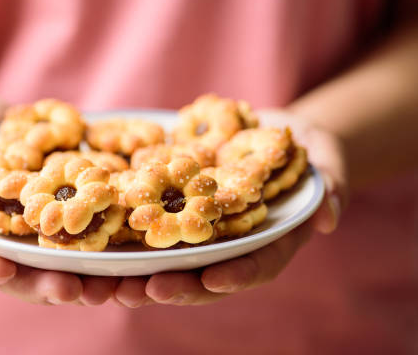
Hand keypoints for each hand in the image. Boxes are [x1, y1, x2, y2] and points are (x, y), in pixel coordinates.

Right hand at [0, 90, 117, 304]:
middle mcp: (1, 243)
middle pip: (22, 275)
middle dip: (46, 286)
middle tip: (71, 290)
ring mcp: (35, 234)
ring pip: (61, 267)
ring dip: (87, 281)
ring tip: (112, 286)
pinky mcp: (66, 218)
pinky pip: (88, 239)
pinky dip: (109, 249)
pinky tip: (135, 253)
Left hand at [113, 108, 346, 306]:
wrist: (272, 135)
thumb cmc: (306, 150)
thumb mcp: (326, 161)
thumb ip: (331, 187)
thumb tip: (328, 216)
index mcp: (268, 241)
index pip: (255, 265)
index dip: (235, 276)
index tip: (213, 279)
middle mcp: (230, 244)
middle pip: (202, 275)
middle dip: (172, 286)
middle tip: (139, 292)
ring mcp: (202, 231)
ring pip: (168, 261)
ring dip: (136, 276)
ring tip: (105, 284)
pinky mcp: (176, 211)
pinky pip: (149, 229)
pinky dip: (123, 239)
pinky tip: (94, 244)